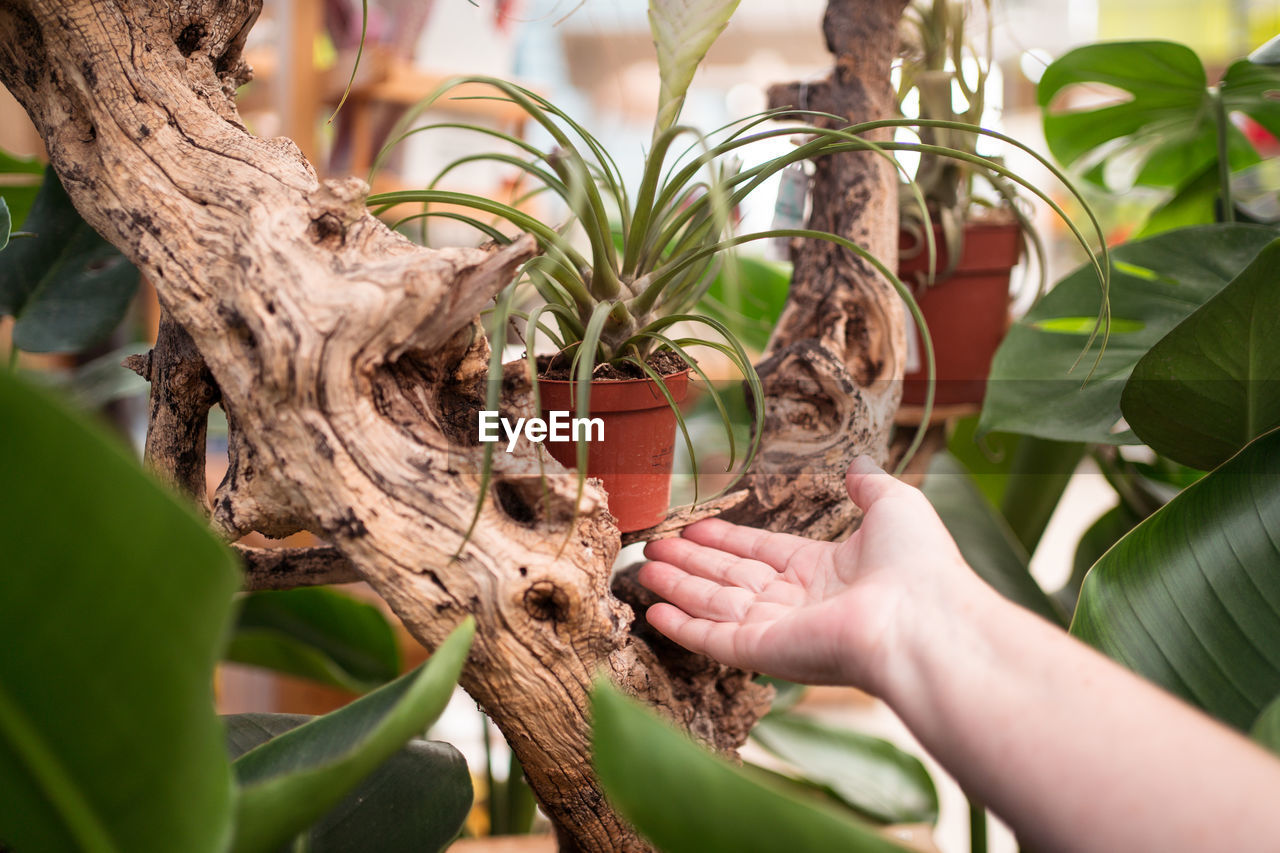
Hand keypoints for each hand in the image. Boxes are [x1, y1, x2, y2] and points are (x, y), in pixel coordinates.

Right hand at [639, 456, 975, 692]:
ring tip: (641, 569)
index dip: (727, 541)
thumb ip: (869, 485)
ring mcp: (778, 630)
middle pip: (730, 580)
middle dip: (690, 564)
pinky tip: (654, 613)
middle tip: (653, 548)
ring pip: (713, 605)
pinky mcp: (762, 653)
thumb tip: (858, 462)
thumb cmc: (917, 564)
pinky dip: (681, 628)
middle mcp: (797, 603)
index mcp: (825, 571)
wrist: (921, 619)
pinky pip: (712, 639)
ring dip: (676, 587)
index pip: (762, 553)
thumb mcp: (894, 505)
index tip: (695, 528)